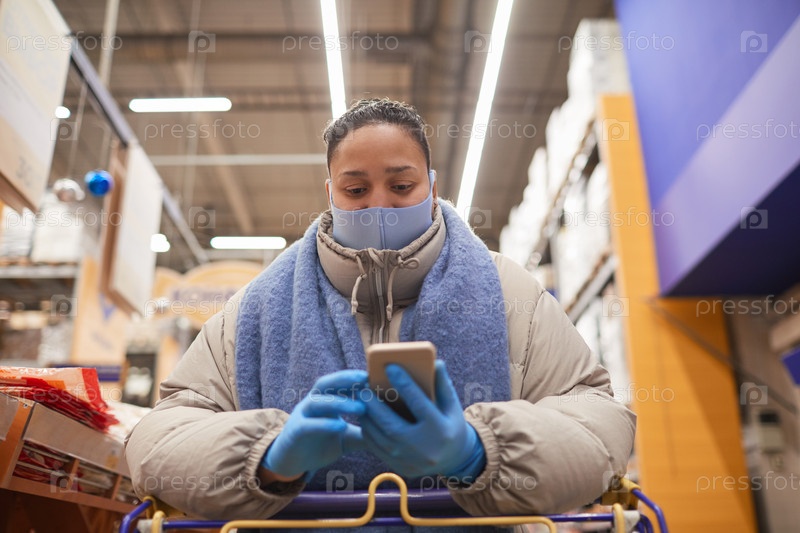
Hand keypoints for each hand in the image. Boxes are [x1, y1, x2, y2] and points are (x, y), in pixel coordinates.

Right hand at [261, 370, 367, 478]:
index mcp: (326, 400)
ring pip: (318, 402)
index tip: (376, 375)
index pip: (341, 383)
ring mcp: (302, 415)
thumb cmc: (320, 444)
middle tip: (366, 378)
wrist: (291, 462)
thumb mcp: (347, 438)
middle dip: (345, 379)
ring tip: (362, 407)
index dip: (356, 377)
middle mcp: (313, 402)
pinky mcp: (295, 432)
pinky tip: (341, 426)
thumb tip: (393, 430)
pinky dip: (324, 424)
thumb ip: (365, 432)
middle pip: (327, 383)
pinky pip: (308, 424)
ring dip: (340, 402)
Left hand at [361, 361, 485, 480]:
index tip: (390, 366)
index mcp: (440, 430)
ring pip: (380, 439)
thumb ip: (442, 384)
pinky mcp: (400, 468)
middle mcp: (424, 448)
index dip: (404, 384)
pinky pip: (378, 449)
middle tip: (363, 388)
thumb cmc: (451, 424)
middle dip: (374, 405)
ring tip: (361, 400)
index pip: (419, 403)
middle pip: (392, 425)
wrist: (455, 459)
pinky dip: (369, 432)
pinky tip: (365, 417)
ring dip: (367, 418)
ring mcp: (411, 461)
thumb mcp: (452, 404)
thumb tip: (434, 362)